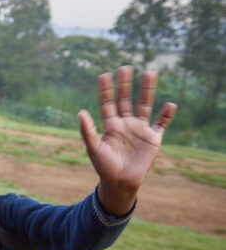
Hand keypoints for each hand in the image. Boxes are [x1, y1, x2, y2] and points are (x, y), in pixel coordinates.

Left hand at [78, 67, 176, 215]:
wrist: (120, 183)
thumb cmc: (104, 167)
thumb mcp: (93, 148)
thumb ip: (88, 130)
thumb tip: (80, 112)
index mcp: (110, 125)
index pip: (108, 103)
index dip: (106, 89)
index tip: (104, 74)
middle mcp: (125, 124)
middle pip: (126, 99)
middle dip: (125, 84)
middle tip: (126, 66)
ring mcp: (140, 129)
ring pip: (144, 105)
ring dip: (147, 91)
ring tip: (150, 73)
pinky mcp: (153, 139)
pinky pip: (161, 123)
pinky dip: (166, 115)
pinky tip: (169, 104)